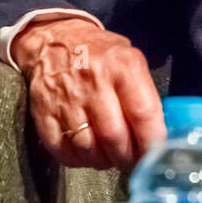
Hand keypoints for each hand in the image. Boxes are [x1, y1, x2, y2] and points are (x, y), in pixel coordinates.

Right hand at [13, 17, 165, 172]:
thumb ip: (145, 94)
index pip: (143, 113)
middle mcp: (94, 83)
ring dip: (103, 162)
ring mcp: (66, 99)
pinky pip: (62, 150)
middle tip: (132, 162)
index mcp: (122, 67)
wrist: (53, 39)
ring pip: (88, 149)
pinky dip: (77, 160)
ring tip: (110, 157)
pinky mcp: (44, 113)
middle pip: (115, 137)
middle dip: (127, 158)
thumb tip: (157, 134)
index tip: (156, 156)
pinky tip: (86, 154)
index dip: (152, 141)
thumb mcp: (131, 59)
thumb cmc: (100, 54)